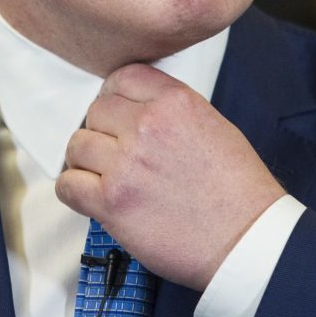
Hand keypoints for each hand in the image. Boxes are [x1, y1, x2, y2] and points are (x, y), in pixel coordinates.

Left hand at [55, 63, 284, 290]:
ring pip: (77, 145)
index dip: (114, 95)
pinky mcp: (112, 202)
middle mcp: (147, 126)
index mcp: (175, 102)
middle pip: (96, 111)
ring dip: (86, 160)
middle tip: (113, 151)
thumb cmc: (239, 191)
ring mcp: (126, 164)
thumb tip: (139, 111)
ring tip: (102, 175)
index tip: (114, 111)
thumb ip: (172, 111)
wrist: (247, 239)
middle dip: (101, 130)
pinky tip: (91, 196)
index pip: (123, 78)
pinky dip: (74, 190)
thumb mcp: (215, 126)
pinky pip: (68, 185)